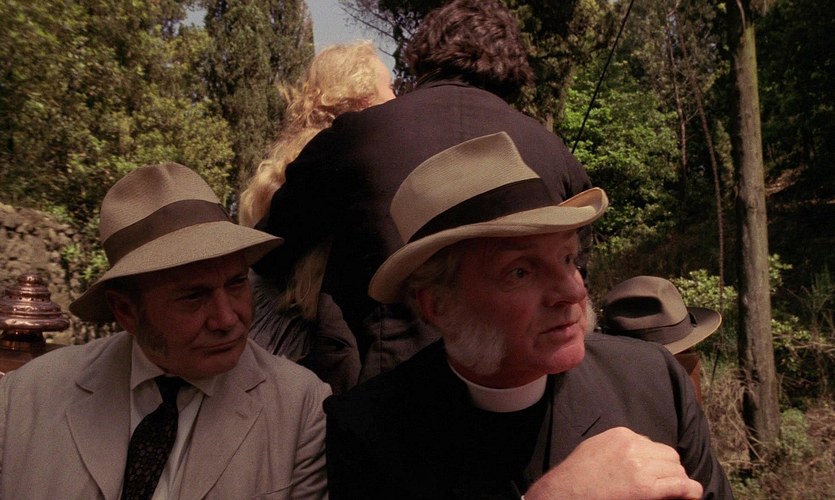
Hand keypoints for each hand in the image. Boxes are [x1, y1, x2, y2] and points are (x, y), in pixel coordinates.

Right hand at [524, 427, 702, 499]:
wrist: (564, 493)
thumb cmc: (575, 476)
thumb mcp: (595, 448)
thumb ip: (618, 447)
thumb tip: (637, 454)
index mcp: (621, 435)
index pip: (651, 444)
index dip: (655, 461)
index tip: (652, 472)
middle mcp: (634, 446)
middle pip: (667, 455)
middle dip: (668, 469)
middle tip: (665, 484)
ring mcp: (641, 467)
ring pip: (676, 469)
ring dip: (676, 480)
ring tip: (674, 492)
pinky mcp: (646, 489)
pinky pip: (680, 486)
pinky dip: (690, 491)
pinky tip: (692, 495)